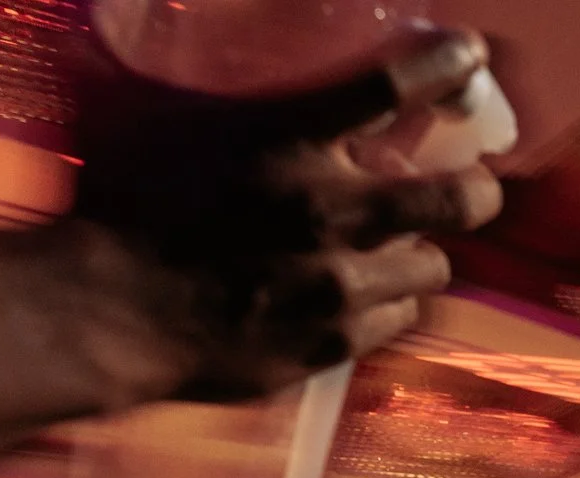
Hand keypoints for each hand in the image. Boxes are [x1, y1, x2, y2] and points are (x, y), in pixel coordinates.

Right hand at [70, 28, 507, 399]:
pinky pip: (395, 319)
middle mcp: (331, 211)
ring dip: (418, 254)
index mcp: (289, 140)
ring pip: (433, 266)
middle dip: (477, 189)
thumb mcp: (148, 114)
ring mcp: (339, 285)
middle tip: (473, 186)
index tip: (469, 56)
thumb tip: (163, 21)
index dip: (447, 66)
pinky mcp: (333, 343)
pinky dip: (385, 305)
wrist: (102, 312)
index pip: (396, 86)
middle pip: (460, 197)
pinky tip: (358, 296)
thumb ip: (191, 79)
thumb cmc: (114, 201)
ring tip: (397, 251)